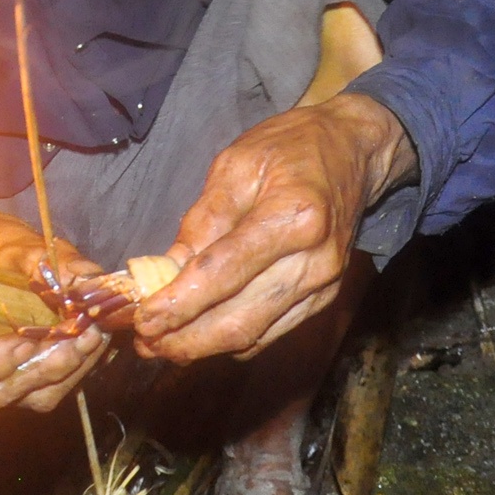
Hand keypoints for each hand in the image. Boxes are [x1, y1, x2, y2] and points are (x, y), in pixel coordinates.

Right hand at [0, 208, 109, 410]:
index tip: (22, 342)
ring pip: (28, 396)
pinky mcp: (25, 380)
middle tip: (76, 338)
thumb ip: (42, 262)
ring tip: (91, 336)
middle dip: (40, 368)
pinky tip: (93, 342)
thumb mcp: (10, 245)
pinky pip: (49, 390)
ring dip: (65, 371)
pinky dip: (76, 371)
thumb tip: (85, 278)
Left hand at [133, 93, 415, 363]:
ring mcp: (323, 285)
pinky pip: (270, 332)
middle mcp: (314, 260)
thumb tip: (166, 272)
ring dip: (203, 348)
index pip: (224, 273)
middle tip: (143, 342)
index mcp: (293, 216)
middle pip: (240, 319)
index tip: (142, 318)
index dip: (179, 303)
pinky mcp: (323, 298)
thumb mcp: (236, 164)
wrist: (351, 150)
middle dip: (185, 339)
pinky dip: (231, 341)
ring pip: (254, 335)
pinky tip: (199, 336)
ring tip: (159, 345)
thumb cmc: (290, 147)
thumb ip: (202, 220)